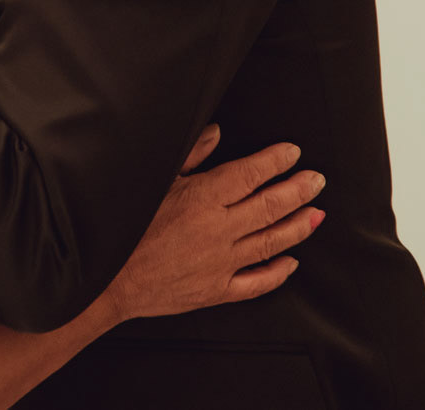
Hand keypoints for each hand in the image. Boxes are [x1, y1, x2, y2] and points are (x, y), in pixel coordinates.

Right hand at [87, 126, 324, 329]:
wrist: (107, 280)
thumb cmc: (126, 228)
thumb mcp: (154, 181)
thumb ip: (189, 156)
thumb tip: (214, 134)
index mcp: (202, 198)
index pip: (250, 173)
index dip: (275, 161)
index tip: (292, 153)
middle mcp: (219, 229)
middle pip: (270, 206)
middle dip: (298, 190)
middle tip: (317, 180)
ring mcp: (222, 263)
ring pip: (271, 241)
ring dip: (298, 226)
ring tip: (317, 214)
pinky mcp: (218, 290)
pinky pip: (258, 282)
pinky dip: (279, 272)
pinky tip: (292, 262)